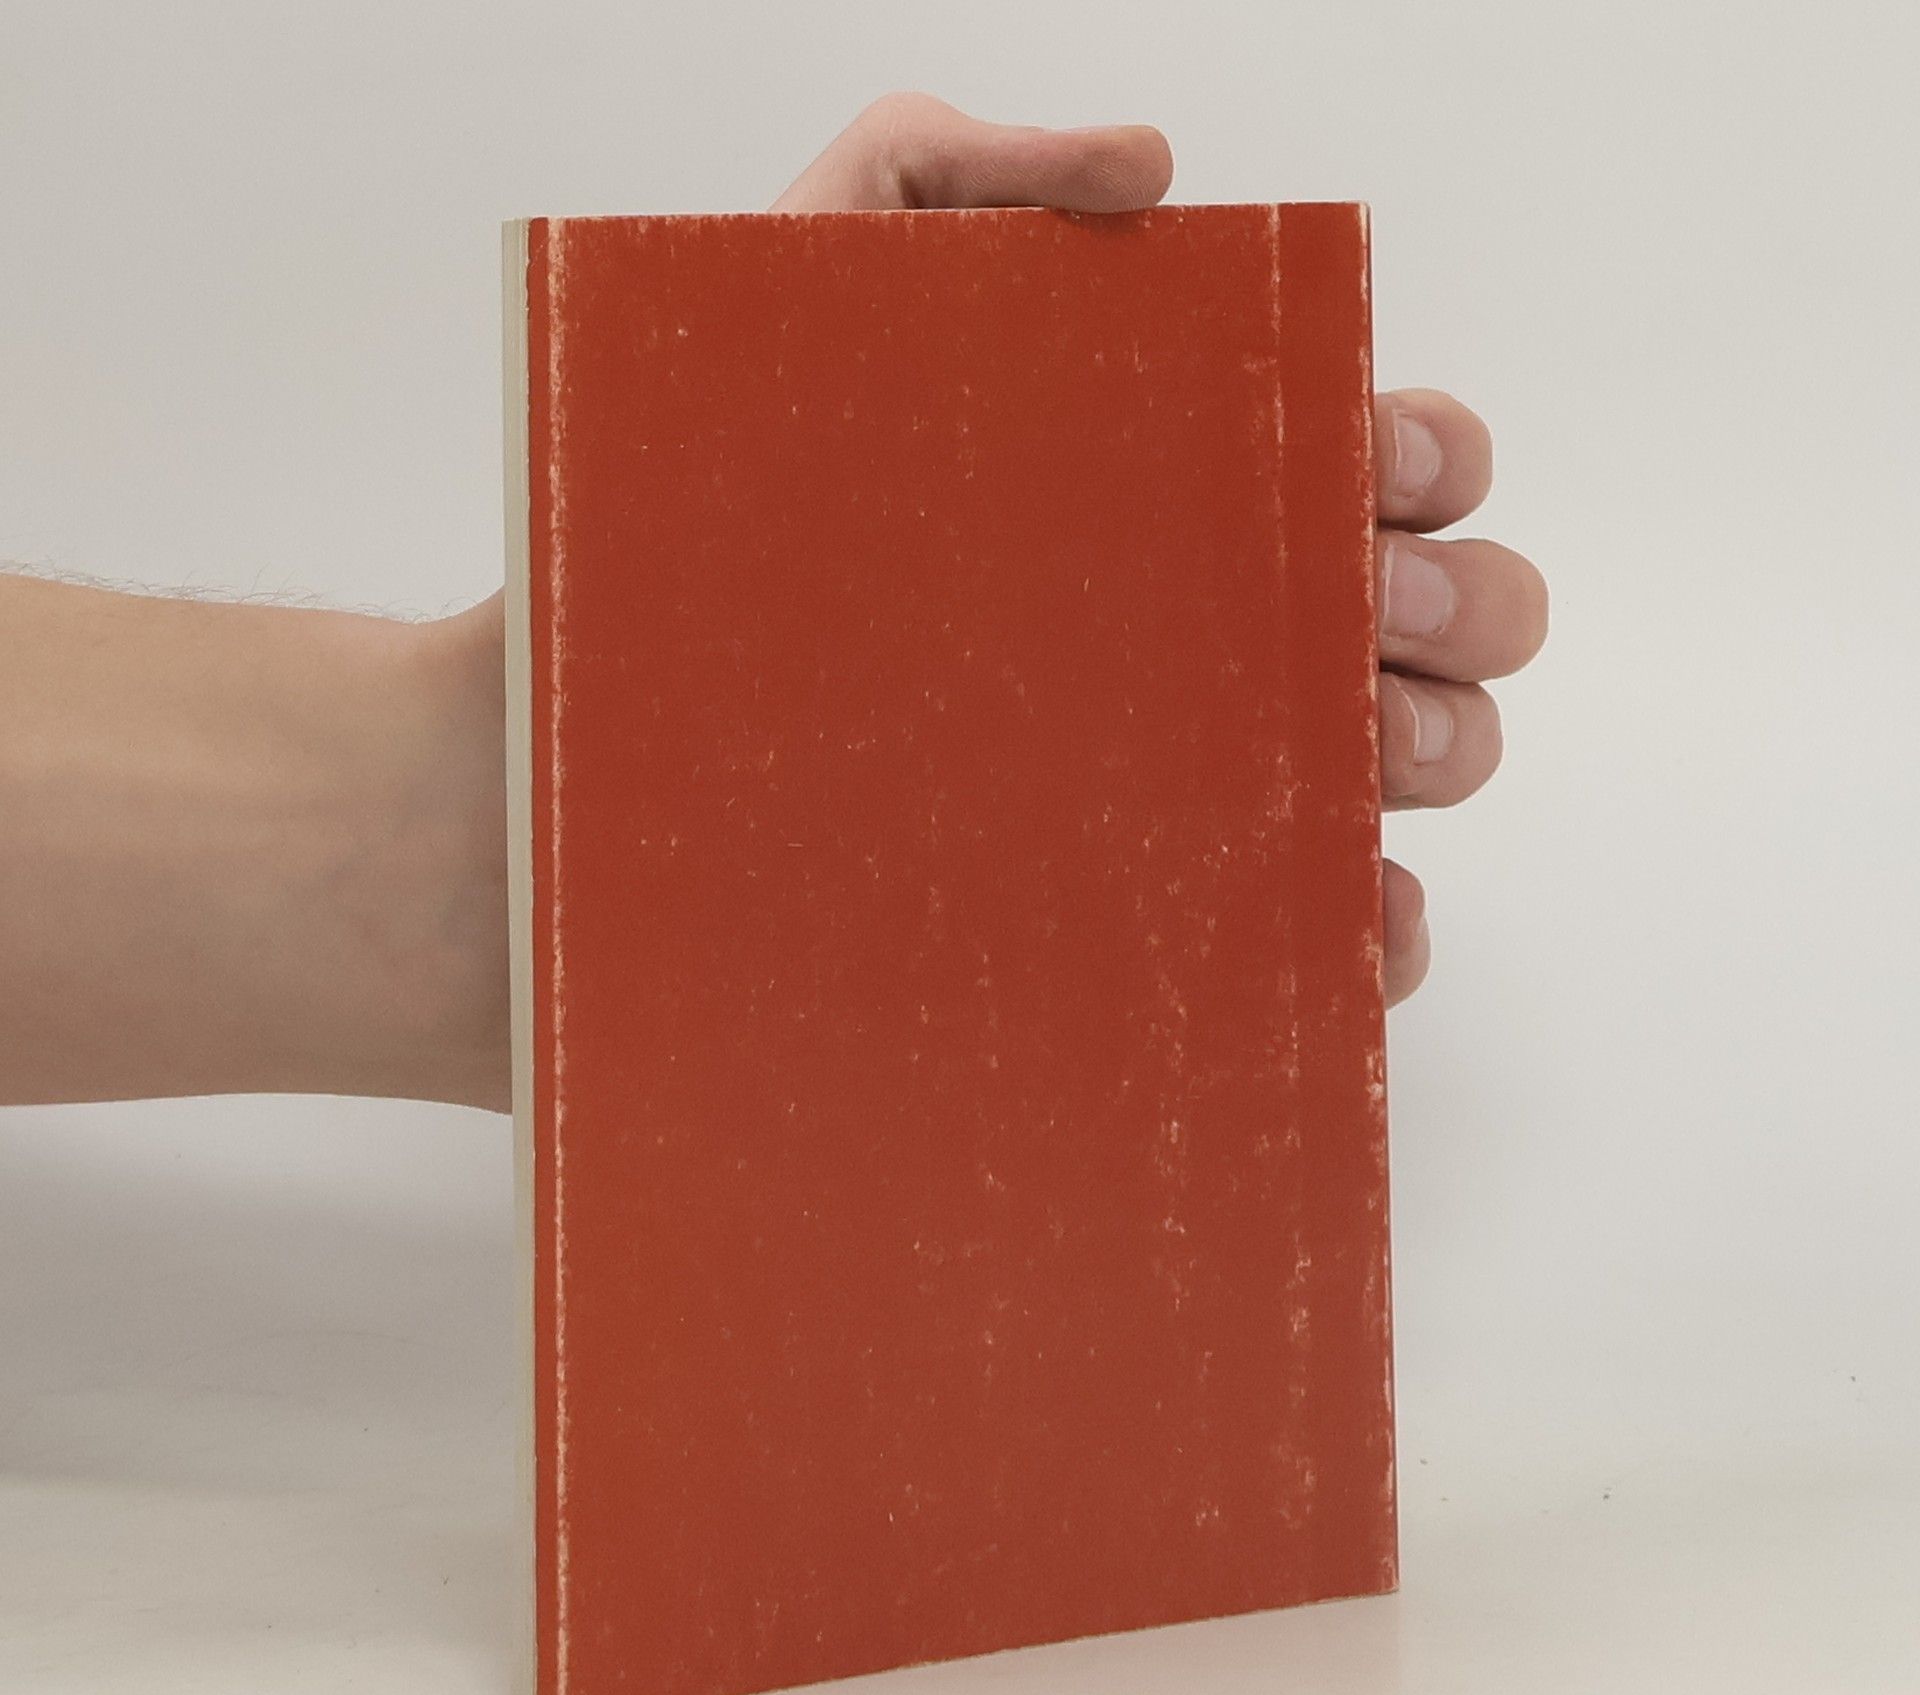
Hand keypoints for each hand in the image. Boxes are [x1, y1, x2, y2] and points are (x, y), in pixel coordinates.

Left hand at [773, 93, 1548, 1006]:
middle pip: (1427, 610)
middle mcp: (1194, 632)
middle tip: (1363, 605)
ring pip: (1403, 764)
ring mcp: (1179, 779)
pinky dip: (1373, 930)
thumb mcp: (793, 295)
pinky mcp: (1141, 917)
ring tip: (1357, 747)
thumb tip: (1150, 164)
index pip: (1368, 458)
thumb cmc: (688, 521)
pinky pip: (1314, 940)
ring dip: (1438, 747)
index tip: (1366, 461)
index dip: (1418, 451)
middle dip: (1456, 600)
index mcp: (1163, 486)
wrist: (596, 737)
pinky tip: (1350, 908)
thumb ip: (945, 173)